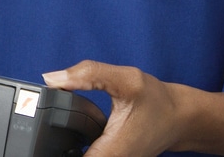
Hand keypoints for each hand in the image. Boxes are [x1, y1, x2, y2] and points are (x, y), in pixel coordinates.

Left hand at [44, 60, 190, 156]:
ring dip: (65, 146)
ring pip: (78, 156)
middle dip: (55, 145)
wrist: (180, 117)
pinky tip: (71, 130)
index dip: (52, 148)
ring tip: (56, 126)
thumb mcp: (125, 79)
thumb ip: (88, 74)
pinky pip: (87, 155)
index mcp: (110, 152)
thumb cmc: (158, 101)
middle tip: (45, 124)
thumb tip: (51, 78)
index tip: (43, 132)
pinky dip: (76, 145)